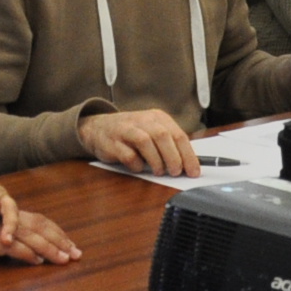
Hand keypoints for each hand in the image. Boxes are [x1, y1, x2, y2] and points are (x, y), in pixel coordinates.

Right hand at [0, 207, 81, 265]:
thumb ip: (3, 240)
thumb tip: (32, 253)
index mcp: (5, 217)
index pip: (37, 220)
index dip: (56, 232)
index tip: (71, 245)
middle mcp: (2, 220)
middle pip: (39, 226)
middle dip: (60, 241)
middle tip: (77, 255)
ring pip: (28, 236)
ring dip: (48, 248)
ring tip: (63, 260)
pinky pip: (8, 246)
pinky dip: (24, 253)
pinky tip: (36, 262)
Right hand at [78, 107, 199, 177]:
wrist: (97, 128)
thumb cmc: (130, 134)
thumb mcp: (152, 132)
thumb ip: (169, 144)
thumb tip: (188, 165)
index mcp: (157, 117)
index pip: (178, 135)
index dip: (188, 155)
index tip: (193, 171)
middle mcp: (142, 120)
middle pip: (163, 136)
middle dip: (173, 157)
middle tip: (176, 172)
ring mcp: (125, 129)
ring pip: (145, 142)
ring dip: (156, 160)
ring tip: (159, 172)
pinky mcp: (112, 142)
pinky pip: (127, 154)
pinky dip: (136, 164)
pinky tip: (138, 168)